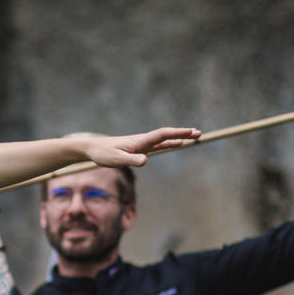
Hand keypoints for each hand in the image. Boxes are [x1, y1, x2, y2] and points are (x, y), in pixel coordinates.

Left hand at [78, 127, 201, 167]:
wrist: (94, 147)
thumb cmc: (104, 154)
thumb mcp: (117, 159)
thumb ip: (131, 160)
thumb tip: (145, 161)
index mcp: (140, 142)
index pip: (162, 135)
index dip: (177, 133)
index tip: (191, 132)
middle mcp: (143, 140)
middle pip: (167, 134)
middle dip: (183, 133)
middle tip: (199, 133)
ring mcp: (142, 143)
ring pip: (164, 138)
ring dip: (179, 136)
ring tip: (194, 136)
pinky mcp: (139, 148)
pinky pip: (159, 144)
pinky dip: (170, 142)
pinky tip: (177, 143)